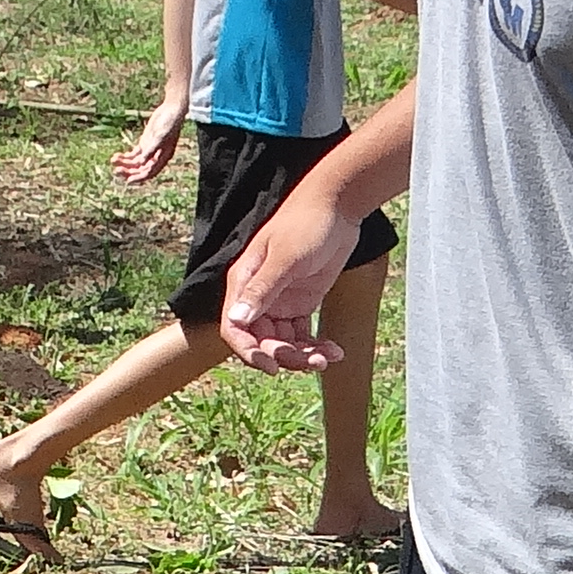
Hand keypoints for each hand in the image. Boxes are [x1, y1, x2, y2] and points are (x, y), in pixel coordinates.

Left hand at [113, 94, 188, 183]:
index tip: (128, 181)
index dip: (139, 178)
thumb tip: (140, 162)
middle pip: (140, 169)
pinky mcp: (145, 143)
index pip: (150, 172)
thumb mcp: (160, 136)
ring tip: (113, 160)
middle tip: (116, 170)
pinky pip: (133, 154)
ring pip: (135, 162)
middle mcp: (155, 156)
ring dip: (124, 163)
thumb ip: (151, 149)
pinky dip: (125, 156)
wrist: (171, 110)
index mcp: (163, 158)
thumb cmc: (169, 123)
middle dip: (128, 171)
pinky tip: (116, 155)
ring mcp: (149, 150)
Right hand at [217, 198, 355, 369]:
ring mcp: (280, 301)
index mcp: (244, 282)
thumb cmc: (307, 223)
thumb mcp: (286, 258)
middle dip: (284, 356)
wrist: (338, 206)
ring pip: (282, 342)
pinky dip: (315, 346)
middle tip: (312, 361)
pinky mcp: (301, 303)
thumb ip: (262, 289)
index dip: (249, 351)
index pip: (234, 327)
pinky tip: (334, 351)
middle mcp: (258, 296)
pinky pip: (302, 335)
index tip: (272, 367)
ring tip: (328, 357)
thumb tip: (237, 319)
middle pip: (261, 341)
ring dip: (302, 356)